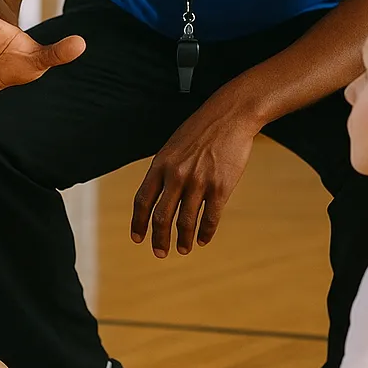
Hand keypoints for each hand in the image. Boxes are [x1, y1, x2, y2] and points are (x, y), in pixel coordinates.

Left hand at [131, 92, 258, 256]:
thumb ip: (164, 169)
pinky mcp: (220, 186)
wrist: (230, 115)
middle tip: (159, 252)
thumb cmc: (201, 129)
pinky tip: (203, 239)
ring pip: (185, 222)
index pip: (143, 200)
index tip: (138, 238)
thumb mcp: (173, 145)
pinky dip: (205, 233)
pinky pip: (210, 217)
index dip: (138, 222)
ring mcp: (198, 182)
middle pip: (161, 217)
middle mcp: (176, 175)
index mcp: (161, 164)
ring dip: (183, 240)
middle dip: (158, 239)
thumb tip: (158, 195)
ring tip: (183, 249)